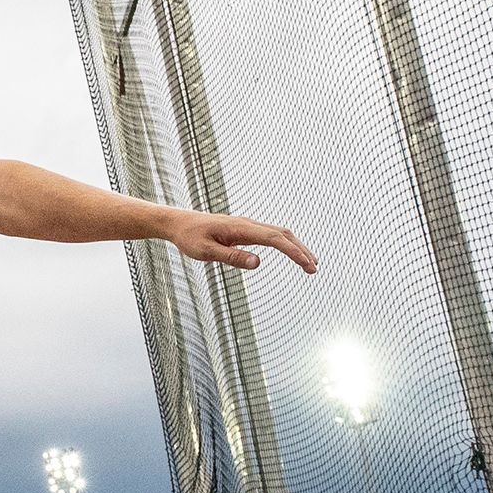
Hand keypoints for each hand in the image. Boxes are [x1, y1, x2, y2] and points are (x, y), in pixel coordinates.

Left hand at [169, 212, 316, 273]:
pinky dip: (286, 243)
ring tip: (310, 263)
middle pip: (283, 234)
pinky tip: (292, 252)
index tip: (307, 265)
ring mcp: (247, 225)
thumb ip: (231, 257)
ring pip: (279, 233)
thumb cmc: (189, 238)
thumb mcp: (206, 252)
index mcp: (240, 228)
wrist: (177, 223)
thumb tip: (258, 263)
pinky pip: (270, 235)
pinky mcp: (244, 229)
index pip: (275, 239)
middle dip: (301, 250)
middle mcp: (248, 223)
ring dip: (296, 246)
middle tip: (314, 269)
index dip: (294, 252)